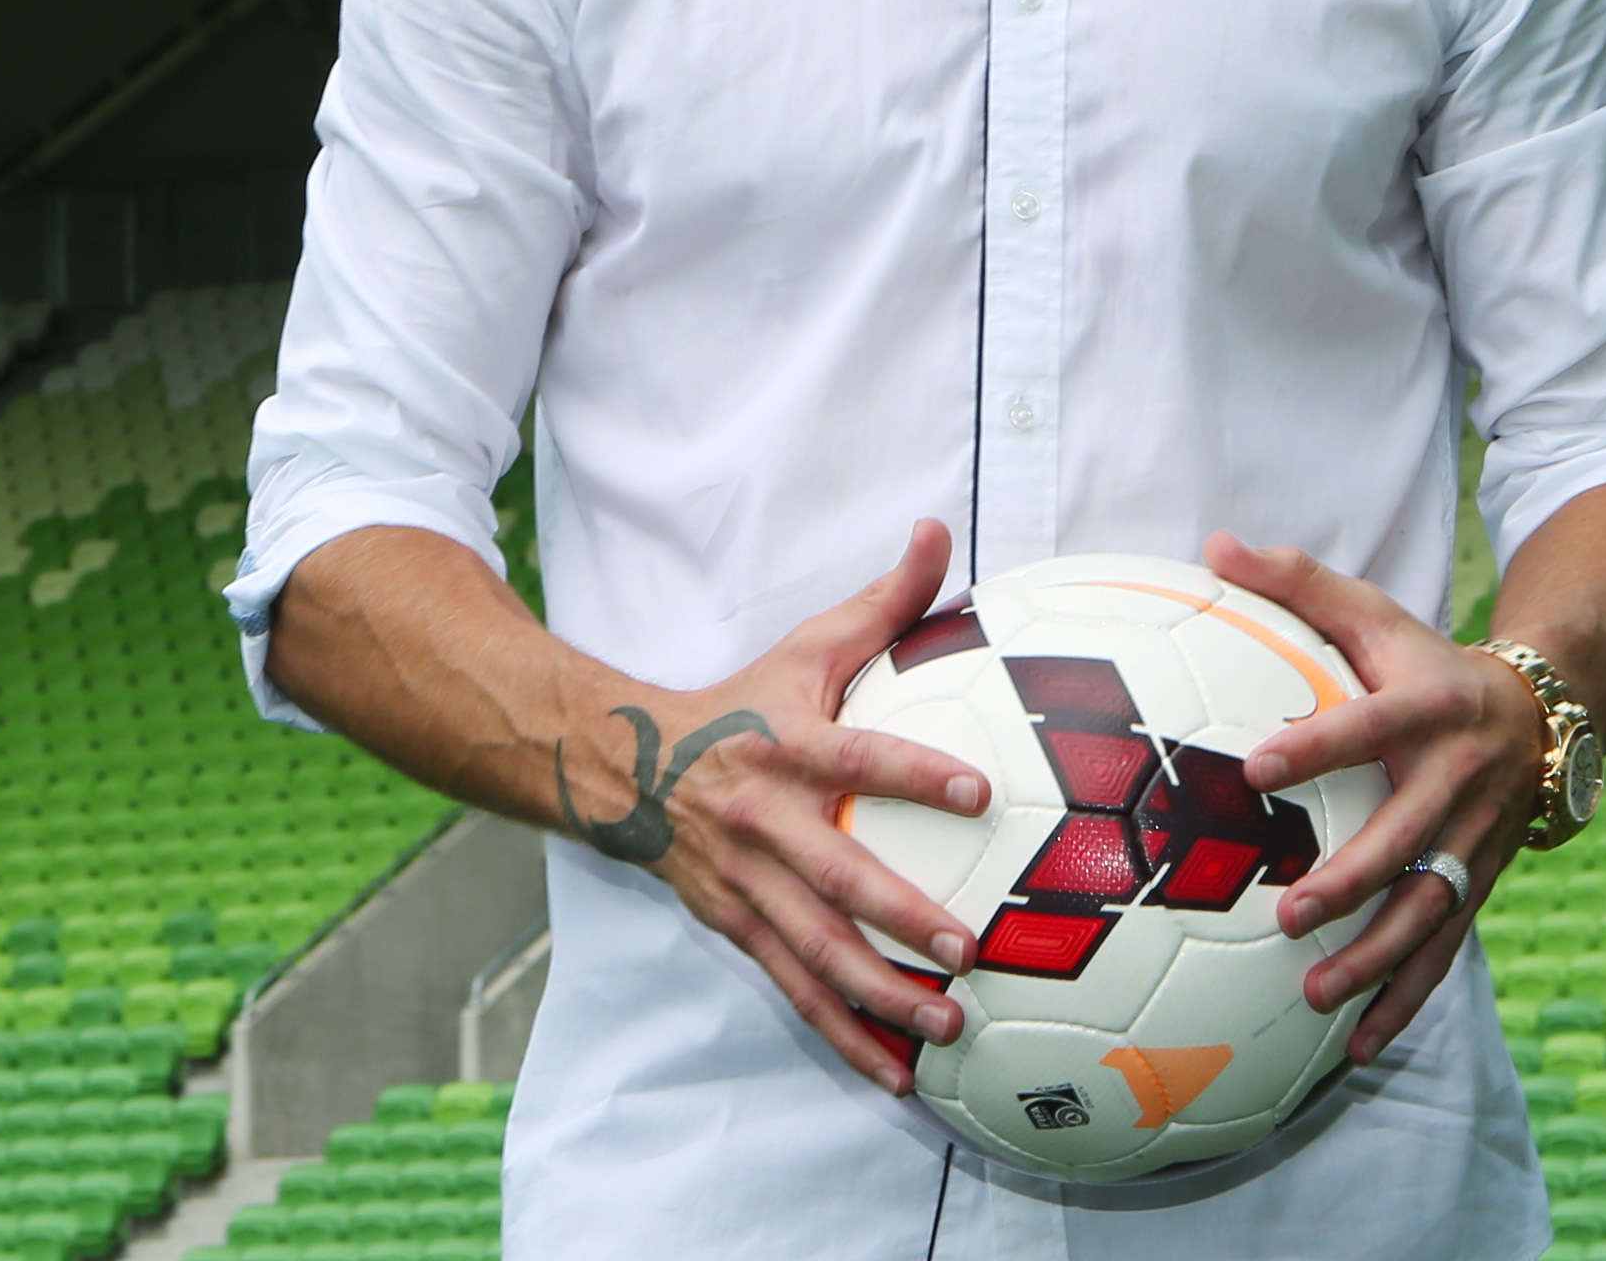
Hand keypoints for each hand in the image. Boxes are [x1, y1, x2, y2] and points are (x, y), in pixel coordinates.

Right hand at [556, 519, 998, 1094]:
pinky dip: (843, 1036)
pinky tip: (896, 1076)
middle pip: (837, 877)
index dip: (914, 772)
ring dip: (881, 996)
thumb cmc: (746, 702)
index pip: (857, 758)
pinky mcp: (738, 928)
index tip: (979, 788)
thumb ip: (883, 602)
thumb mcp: (806, 647)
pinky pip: (795, 991)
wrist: (627, 766)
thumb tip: (941, 529)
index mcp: (787, 747)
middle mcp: (764, 823)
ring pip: (816, 952)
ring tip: (947, 1024)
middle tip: (969, 947)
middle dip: (902, 917)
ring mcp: (747, 886)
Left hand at [1211, 530, 1538, 1064]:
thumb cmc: (1427, 660)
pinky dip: (1407, 999)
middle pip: (1406, 838)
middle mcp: (1461, 780)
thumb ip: (1298, 582)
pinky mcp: (1480, 884)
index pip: (1370, 726)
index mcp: (1431, 706)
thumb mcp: (1376, 613)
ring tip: (1316, 994)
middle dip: (1350, 881)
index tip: (1256, 767)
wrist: (1541, 711)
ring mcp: (1477, 841)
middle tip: (1287, 913)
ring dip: (1376, 958)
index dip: (1319, 745)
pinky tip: (1361, 1045)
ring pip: (1429, 909)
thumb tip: (1213, 544)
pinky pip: (1445, 949)